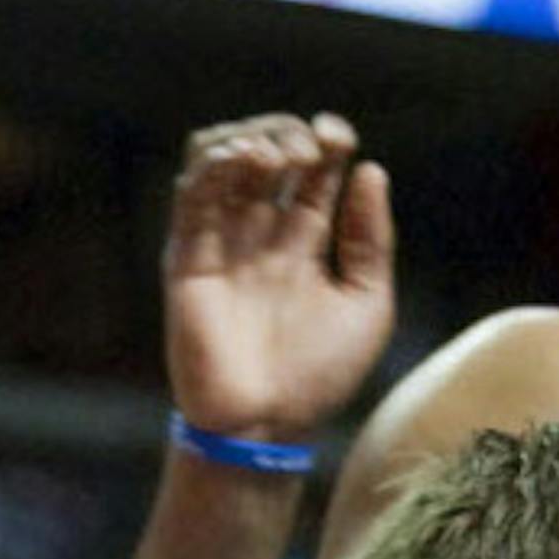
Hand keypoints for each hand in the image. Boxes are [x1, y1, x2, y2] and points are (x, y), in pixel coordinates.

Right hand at [165, 112, 395, 441]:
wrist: (266, 424)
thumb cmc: (320, 376)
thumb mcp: (367, 305)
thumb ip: (371, 240)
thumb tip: (370, 171)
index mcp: (305, 242)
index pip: (314, 169)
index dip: (327, 139)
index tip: (339, 140)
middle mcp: (262, 234)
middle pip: (268, 150)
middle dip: (289, 134)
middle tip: (309, 154)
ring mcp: (223, 241)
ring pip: (222, 157)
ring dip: (251, 138)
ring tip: (279, 157)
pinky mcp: (187, 255)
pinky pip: (191, 191)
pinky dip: (216, 161)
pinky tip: (248, 162)